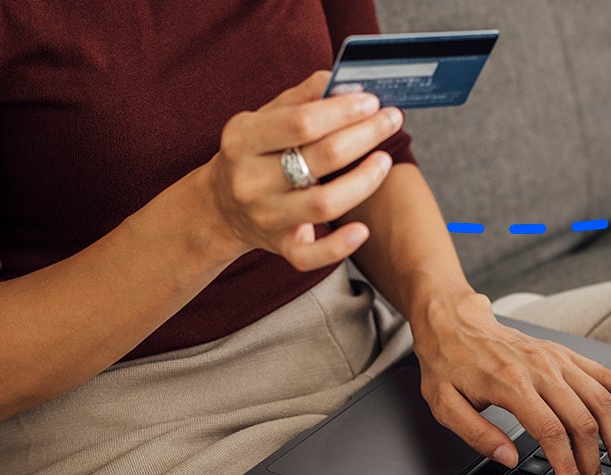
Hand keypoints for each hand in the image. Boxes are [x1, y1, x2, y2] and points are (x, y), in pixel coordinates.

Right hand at [202, 71, 402, 270]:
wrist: (220, 208)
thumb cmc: (253, 154)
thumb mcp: (263, 118)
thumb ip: (301, 98)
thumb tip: (342, 82)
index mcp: (242, 139)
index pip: (301, 122)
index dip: (342, 111)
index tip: (371, 101)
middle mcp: (250, 180)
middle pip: (320, 158)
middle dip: (364, 135)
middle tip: (391, 120)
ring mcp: (264, 217)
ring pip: (324, 204)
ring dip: (364, 181)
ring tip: (384, 160)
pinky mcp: (279, 247)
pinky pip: (311, 256)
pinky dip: (339, 247)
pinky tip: (362, 230)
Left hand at [413, 292, 610, 474]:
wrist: (452, 321)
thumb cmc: (447, 364)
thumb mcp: (444, 404)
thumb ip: (476, 433)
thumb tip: (510, 459)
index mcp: (511, 384)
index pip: (552, 433)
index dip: (568, 467)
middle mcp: (541, 369)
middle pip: (582, 422)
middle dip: (597, 464)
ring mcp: (556, 360)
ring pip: (600, 401)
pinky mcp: (564, 354)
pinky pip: (603, 372)